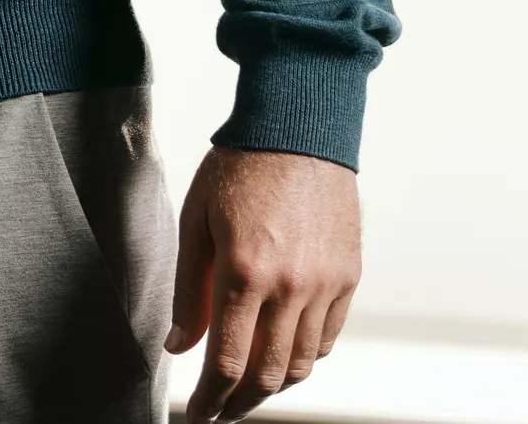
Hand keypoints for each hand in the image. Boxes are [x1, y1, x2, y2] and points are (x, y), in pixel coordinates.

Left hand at [170, 146, 360, 419]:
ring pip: (303, 363)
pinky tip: (282, 356)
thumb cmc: (240, 170)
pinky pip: (328, 337)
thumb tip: (178, 346)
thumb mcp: (195, 223)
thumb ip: (187, 290)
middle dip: (239, 403)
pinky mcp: (349, 277)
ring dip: (274, 386)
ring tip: (248, 391)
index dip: (210, 399)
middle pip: (268, 375)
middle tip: (219, 411)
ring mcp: (326, 285)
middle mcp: (291, 287)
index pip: (227, 362)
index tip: (197, 414)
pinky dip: (305, 357)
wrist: (299, 132)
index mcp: (244, 273)